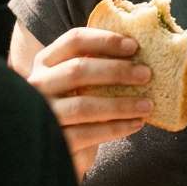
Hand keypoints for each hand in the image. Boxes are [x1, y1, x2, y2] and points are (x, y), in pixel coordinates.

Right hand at [26, 27, 152, 166]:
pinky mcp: (54, 140)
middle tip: (146, 74)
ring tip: (147, 105)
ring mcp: (43, 113)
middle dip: (116, 71)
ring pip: (83, 106)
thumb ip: (101, 63)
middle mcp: (39, 84)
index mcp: (47, 61)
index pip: (74, 40)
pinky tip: (136, 123)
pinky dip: (116, 128)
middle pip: (78, 70)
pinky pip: (87, 133)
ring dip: (120, 105)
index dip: (105, 40)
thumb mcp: (84, 80)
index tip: (134, 46)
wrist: (62, 145)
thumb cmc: (80, 104)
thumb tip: (140, 51)